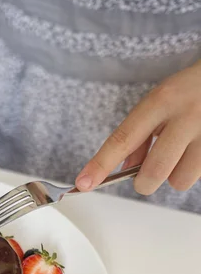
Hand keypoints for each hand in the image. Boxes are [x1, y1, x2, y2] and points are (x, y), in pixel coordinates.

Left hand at [76, 61, 200, 194]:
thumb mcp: (161, 102)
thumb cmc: (191, 90)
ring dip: (175, 175)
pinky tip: (197, 150)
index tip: (83, 182)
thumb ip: (141, 135)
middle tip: (145, 175)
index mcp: (162, 100)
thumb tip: (126, 169)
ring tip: (183, 154)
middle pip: (154, 171)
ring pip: (180, 180)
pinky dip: (193, 170)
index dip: (100, 164)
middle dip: (144, 182)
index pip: (123, 138)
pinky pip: (199, 176)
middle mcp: (185, 115)